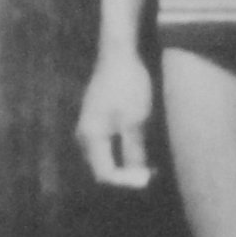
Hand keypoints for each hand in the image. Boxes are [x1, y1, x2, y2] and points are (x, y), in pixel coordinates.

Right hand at [76, 46, 155, 187]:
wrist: (118, 54)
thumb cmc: (127, 84)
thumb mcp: (136, 120)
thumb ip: (134, 152)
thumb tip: (139, 178)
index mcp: (91, 137)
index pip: (105, 174)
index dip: (127, 182)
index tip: (149, 180)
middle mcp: (84, 136)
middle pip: (102, 169)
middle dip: (126, 177)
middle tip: (151, 176)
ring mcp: (88, 128)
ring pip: (105, 159)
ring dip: (125, 166)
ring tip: (149, 167)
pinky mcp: (96, 122)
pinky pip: (106, 147)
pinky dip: (122, 153)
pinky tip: (140, 151)